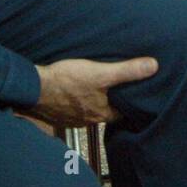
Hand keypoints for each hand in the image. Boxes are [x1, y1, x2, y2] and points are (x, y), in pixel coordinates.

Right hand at [32, 57, 157, 125]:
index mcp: (102, 113)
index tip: (139, 95)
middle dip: (114, 101)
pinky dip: (79, 100)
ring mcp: (72, 118)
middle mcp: (88, 120)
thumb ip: (126, 72)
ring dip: (96, 100)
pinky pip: (73, 108)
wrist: (33, 88)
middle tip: (121, 88)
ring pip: (90, 110)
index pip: (124, 113)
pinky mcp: (58, 113)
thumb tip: (153, 66)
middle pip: (108, 111)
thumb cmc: (66, 81)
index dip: (132, 104)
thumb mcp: (100, 73)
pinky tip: (77, 90)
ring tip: (100, 87)